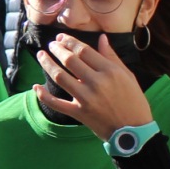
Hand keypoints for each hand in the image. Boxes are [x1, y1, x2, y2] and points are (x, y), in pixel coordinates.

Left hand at [33, 33, 154, 140]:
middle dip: (57, 49)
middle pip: (70, 60)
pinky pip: (57, 103)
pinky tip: (36, 86)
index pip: (84, 50)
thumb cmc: (133, 101)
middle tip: (51, 44)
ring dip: (47, 64)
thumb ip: (112, 56)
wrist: (133, 131)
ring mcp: (86, 99)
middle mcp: (96, 83)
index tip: (61, 37)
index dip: (70, 41)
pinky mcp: (79, 113)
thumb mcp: (127, 75)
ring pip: (60, 77)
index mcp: (109, 71)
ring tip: (41, 55)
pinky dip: (44, 95)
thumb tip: (102, 38)